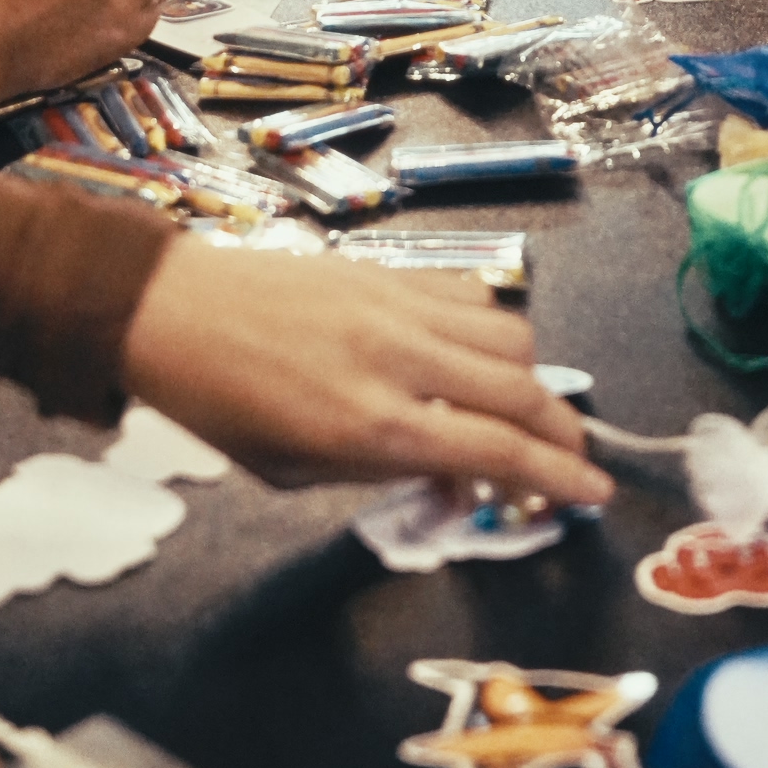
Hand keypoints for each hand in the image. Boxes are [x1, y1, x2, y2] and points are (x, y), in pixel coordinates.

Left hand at [122, 245, 614, 507]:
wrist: (173, 310)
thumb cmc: (222, 407)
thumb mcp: (296, 473)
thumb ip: (385, 477)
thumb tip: (459, 487)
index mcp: (372, 427)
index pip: (496, 453)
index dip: (558, 479)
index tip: (594, 497)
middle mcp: (401, 361)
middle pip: (523, 393)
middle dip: (564, 435)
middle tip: (573, 463)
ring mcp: (402, 306)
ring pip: (513, 334)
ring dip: (530, 380)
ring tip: (516, 411)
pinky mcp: (393, 270)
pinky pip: (474, 294)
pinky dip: (491, 327)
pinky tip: (470, 353)